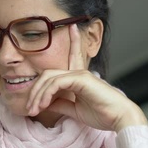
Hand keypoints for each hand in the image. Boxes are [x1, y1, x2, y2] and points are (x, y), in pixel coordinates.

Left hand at [25, 24, 147, 131]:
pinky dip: (46, 94)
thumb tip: (44, 104)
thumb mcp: (73, 110)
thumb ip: (59, 104)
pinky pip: (56, 83)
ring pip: (48, 78)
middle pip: (47, 74)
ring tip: (34, 110)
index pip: (71, 57)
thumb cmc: (101, 114)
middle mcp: (78, 72)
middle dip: (35, 91)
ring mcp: (80, 74)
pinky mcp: (81, 78)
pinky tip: (43, 105)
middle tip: (30, 109)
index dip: (73, 42)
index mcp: (78, 78)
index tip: (72, 27)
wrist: (118, 119)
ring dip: (37, 95)